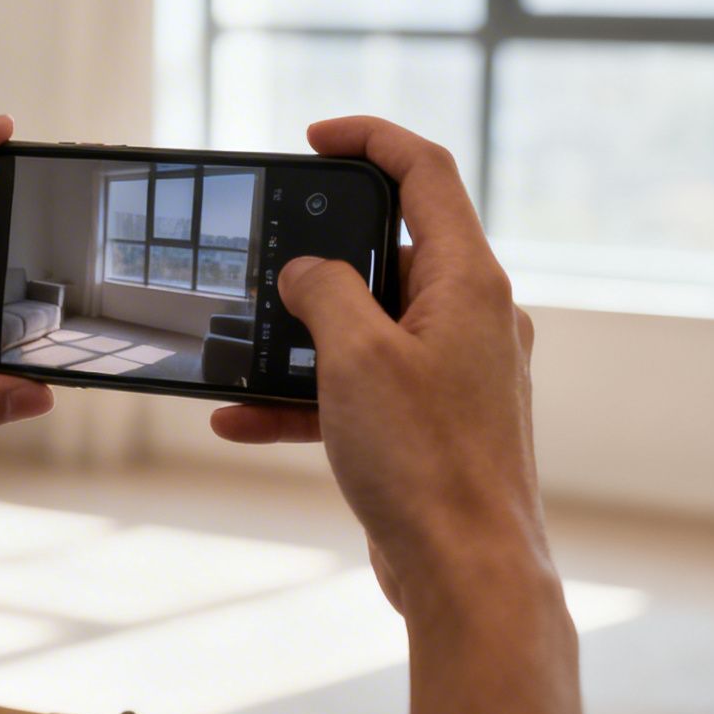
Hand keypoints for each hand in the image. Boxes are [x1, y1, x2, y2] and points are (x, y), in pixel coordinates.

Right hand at [210, 116, 543, 618]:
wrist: (465, 575)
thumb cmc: (427, 465)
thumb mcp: (355, 356)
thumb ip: (324, 291)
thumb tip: (306, 271)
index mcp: (470, 282)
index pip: (427, 172)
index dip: (371, 139)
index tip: (315, 138)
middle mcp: (471, 319)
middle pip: (391, 249)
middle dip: (319, 257)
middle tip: (265, 255)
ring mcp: (453, 373)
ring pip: (366, 326)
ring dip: (300, 338)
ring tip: (241, 349)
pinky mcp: (430, 424)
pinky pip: (360, 387)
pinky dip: (307, 396)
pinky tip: (242, 418)